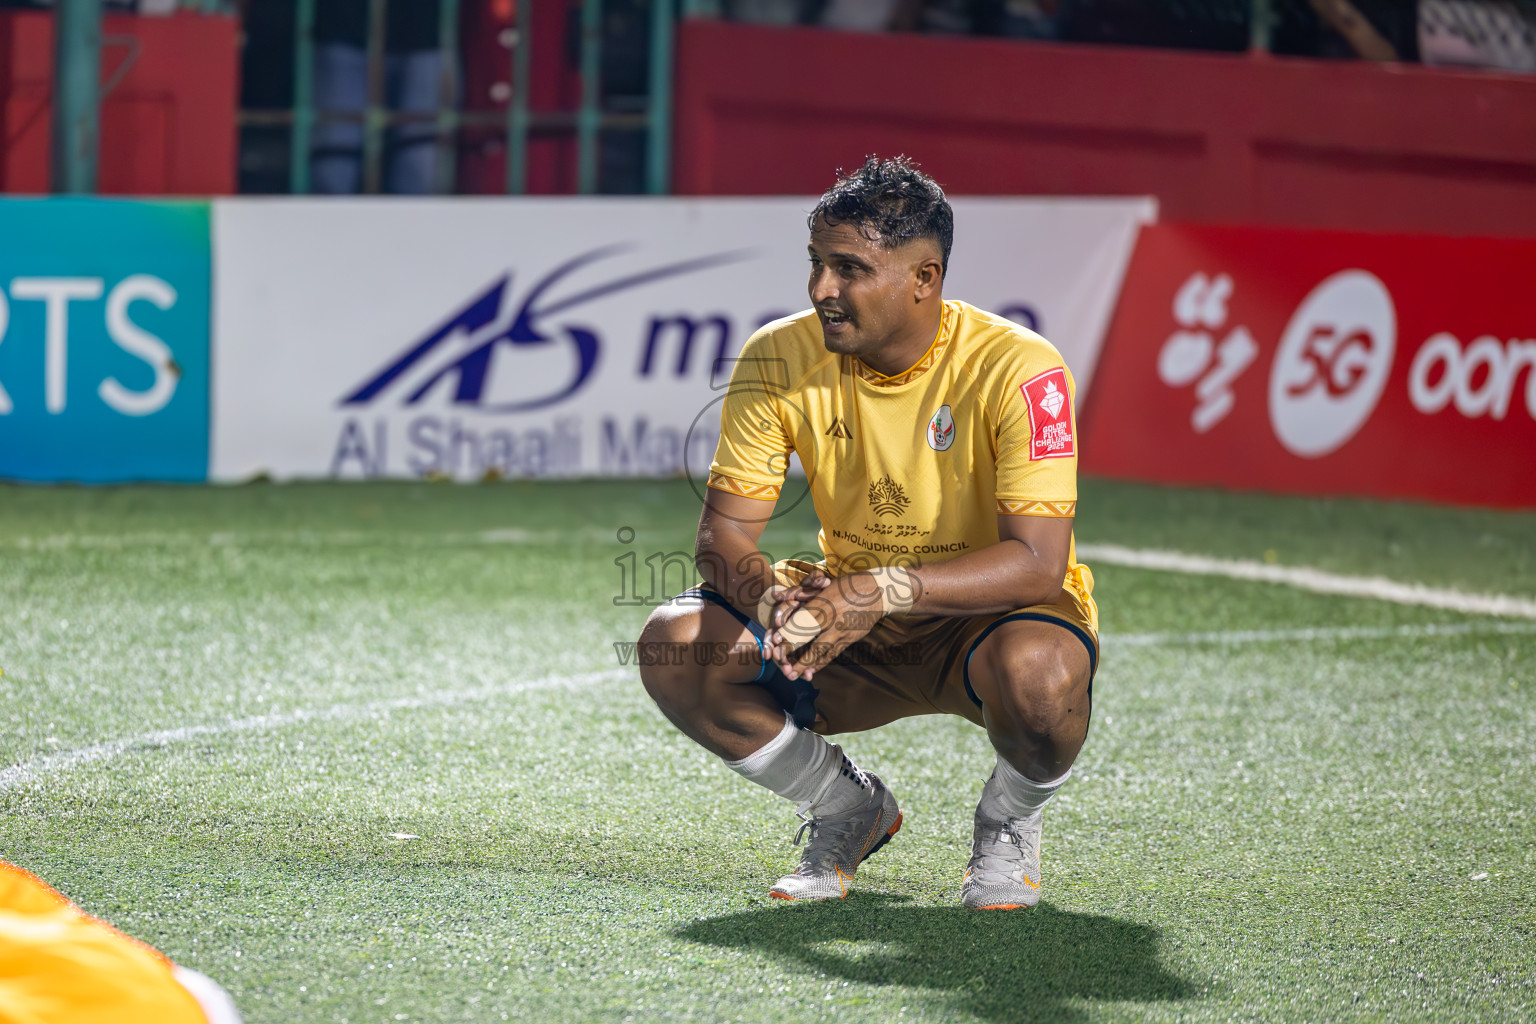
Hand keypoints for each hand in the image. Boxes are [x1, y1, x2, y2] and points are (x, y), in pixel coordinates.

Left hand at [773, 571, 890, 681]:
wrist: (879, 593)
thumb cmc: (848, 586)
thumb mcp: (823, 585)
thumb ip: (799, 593)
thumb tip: (775, 597)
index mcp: (825, 602)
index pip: (803, 620)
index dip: (789, 632)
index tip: (776, 641)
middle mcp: (834, 619)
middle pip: (813, 640)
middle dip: (798, 655)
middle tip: (784, 667)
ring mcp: (844, 631)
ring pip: (823, 651)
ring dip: (808, 665)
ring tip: (795, 676)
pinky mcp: (851, 638)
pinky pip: (833, 653)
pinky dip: (821, 662)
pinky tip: (811, 670)